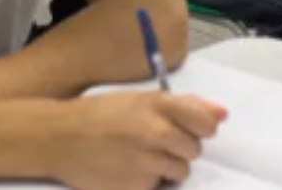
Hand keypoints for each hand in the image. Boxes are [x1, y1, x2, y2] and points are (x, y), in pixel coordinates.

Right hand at [48, 91, 224, 189]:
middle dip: (179, 148)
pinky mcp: (138, 188)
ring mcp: (147, 163)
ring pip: (180, 171)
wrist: (58, 138)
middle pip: (194, 150)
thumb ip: (183, 105)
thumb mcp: (139, 100)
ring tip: (137, 156)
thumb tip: (222, 114)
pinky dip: (147, 181)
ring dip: (165, 167)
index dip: (201, 128)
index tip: (189, 129)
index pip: (205, 122)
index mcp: (158, 105)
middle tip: (151, 142)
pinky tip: (126, 170)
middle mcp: (156, 133)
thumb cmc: (100, 115)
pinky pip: (159, 187)